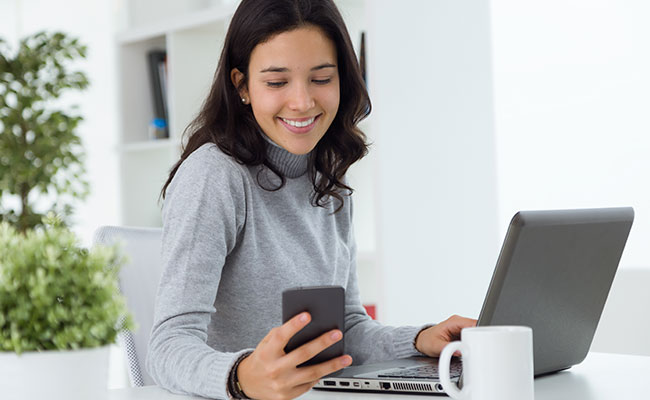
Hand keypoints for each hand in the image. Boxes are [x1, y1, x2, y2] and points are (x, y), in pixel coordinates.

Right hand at [237, 312, 352, 399]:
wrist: (247, 383)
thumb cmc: (261, 358)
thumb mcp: (266, 343)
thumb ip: (281, 335)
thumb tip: (305, 325)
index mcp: (267, 352)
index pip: (281, 336)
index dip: (294, 325)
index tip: (307, 315)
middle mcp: (274, 369)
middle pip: (302, 354)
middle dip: (322, 342)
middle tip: (337, 334)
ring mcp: (282, 384)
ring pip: (312, 373)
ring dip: (331, 365)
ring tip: (346, 358)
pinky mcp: (287, 395)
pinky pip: (309, 384)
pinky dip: (321, 375)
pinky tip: (331, 368)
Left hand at [414, 315, 476, 356]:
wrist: (423, 342)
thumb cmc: (427, 341)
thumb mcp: (435, 346)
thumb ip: (447, 348)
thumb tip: (460, 351)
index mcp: (454, 322)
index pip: (472, 323)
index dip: (479, 332)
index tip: (481, 342)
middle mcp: (459, 323)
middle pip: (477, 328)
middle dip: (479, 339)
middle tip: (478, 349)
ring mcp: (462, 329)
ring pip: (476, 334)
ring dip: (476, 342)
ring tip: (473, 351)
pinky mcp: (463, 335)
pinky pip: (473, 338)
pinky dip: (473, 344)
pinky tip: (470, 350)